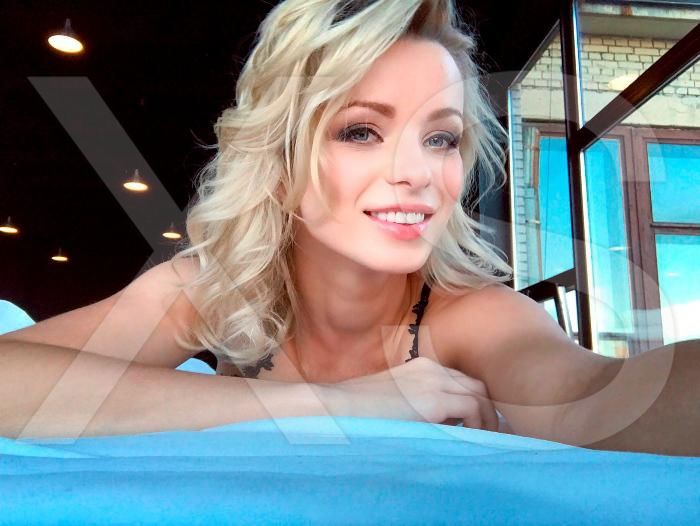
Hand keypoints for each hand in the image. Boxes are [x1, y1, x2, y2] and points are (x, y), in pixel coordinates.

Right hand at [325, 356, 498, 431]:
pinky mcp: (433, 400)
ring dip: (486, 418)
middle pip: (476, 384)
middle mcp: (432, 368)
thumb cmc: (358, 410)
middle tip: (488, 433)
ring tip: (485, 439)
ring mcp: (433, 381)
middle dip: (486, 408)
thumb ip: (417, 404)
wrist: (339, 408)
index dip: (473, 401)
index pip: (461, 380)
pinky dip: (478, 425)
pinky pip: (473, 409)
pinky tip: (470, 439)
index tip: (476, 423)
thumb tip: (439, 423)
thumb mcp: (394, 401)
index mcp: (421, 366)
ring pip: (480, 395)